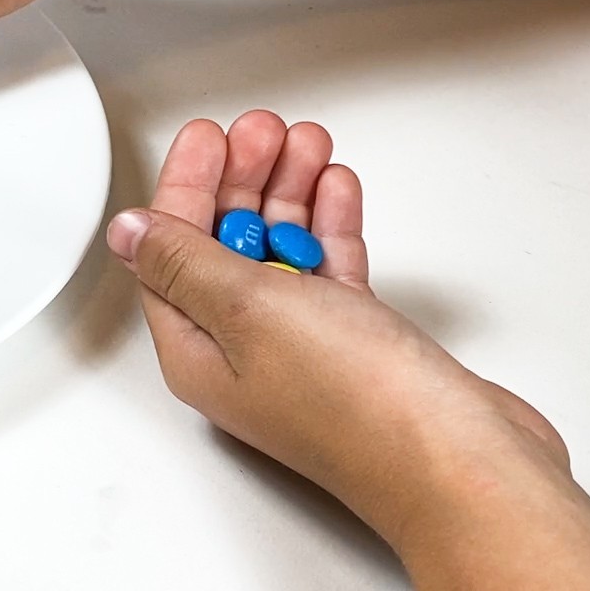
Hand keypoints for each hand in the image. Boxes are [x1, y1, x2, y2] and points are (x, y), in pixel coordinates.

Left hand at [103, 110, 567, 544]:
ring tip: (304, 142)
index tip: (206, 137)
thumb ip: (185, 262)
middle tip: (260, 129)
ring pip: (281, 253)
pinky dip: (330, 227)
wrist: (461, 461)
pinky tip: (333, 189)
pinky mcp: (359, 347)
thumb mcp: (248, 309)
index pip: (170, 253)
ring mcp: (303, 351)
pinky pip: (330, 273)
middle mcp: (243, 355)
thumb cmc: (357, 406)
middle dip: (240, 180)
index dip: (185, 188)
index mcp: (197, 352)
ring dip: (288, 194)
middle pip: (224, 247)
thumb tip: (128, 233)